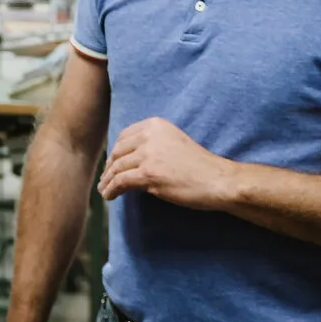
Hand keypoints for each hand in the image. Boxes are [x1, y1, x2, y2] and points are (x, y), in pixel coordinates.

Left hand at [98, 117, 234, 207]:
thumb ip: (153, 144)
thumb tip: (129, 157)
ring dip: (107, 181)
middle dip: (109, 167)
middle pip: (118, 152)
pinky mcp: (148, 174)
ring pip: (117, 168)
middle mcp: (149, 135)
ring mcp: (148, 154)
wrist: (216, 179)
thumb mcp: (174, 142)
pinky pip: (120, 182)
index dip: (115, 151)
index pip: (124, 136)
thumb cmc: (199, 165)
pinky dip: (111, 190)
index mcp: (155, 125)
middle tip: (106, 179)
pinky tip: (109, 196)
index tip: (112, 162)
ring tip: (104, 190)